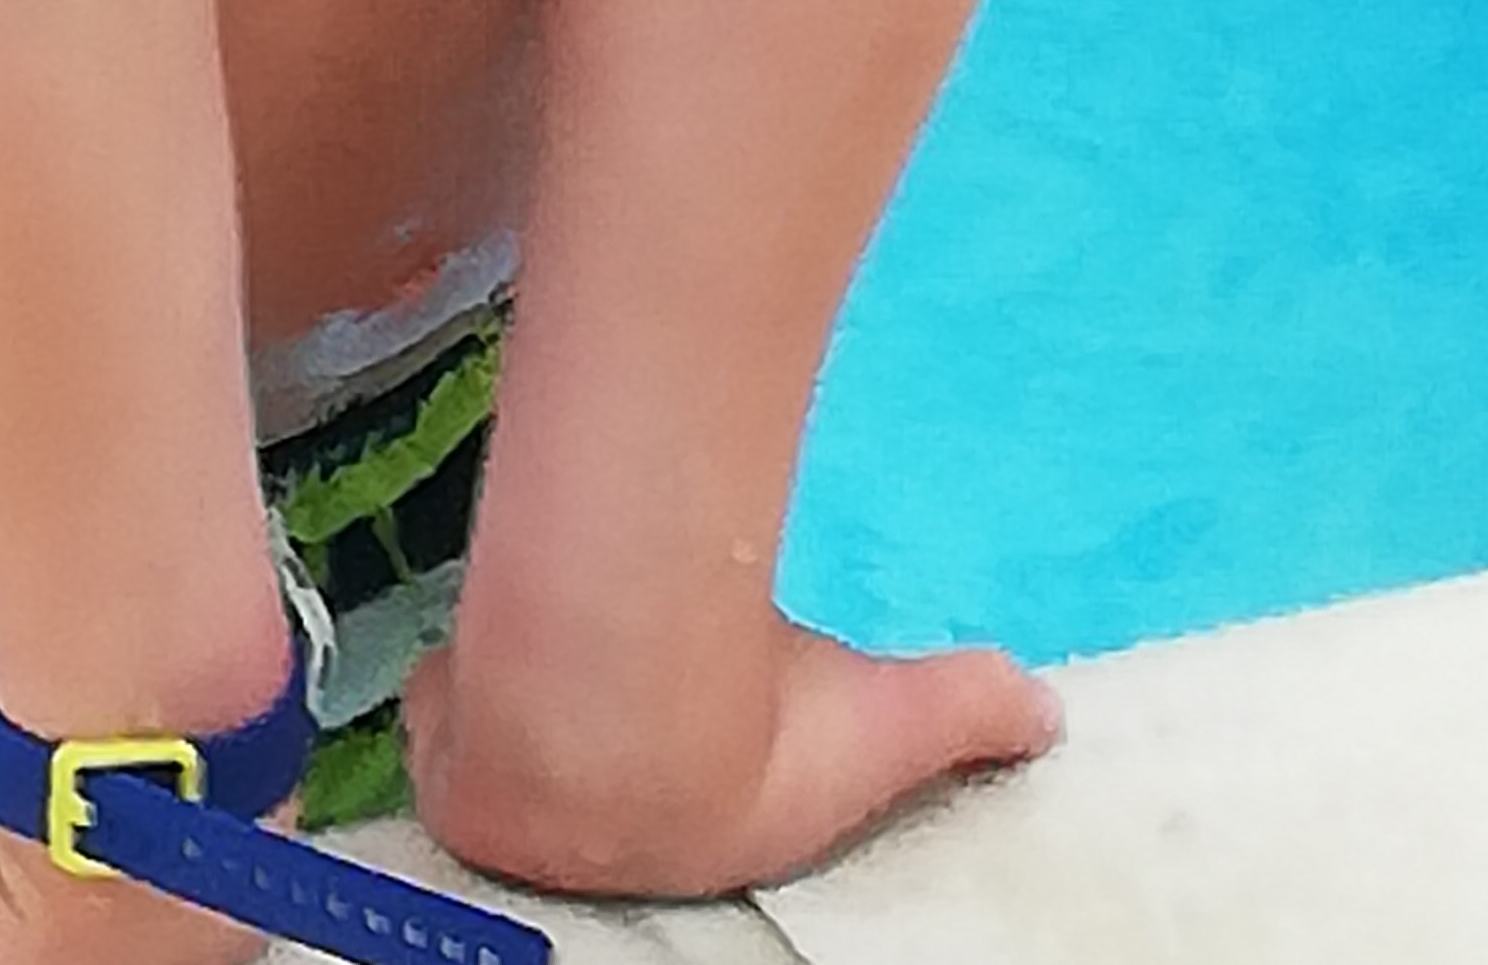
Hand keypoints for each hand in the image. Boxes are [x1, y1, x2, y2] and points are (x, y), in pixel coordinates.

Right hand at [407, 615, 1059, 897]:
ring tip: (556, 659)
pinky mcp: (436, 747)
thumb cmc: (755, 739)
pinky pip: (439, 704)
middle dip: (576, 753)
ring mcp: (492, 800)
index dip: (672, 784)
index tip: (676, 744)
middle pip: (564, 788)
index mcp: (677, 855)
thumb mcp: (882, 721)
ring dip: (512, 706)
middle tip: (609, 697)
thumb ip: (963, 711)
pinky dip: (463, 673)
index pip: (664, 825)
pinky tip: (508, 633)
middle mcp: (573, 854)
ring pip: (494, 736)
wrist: (621, 711)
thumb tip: (1051, 713)